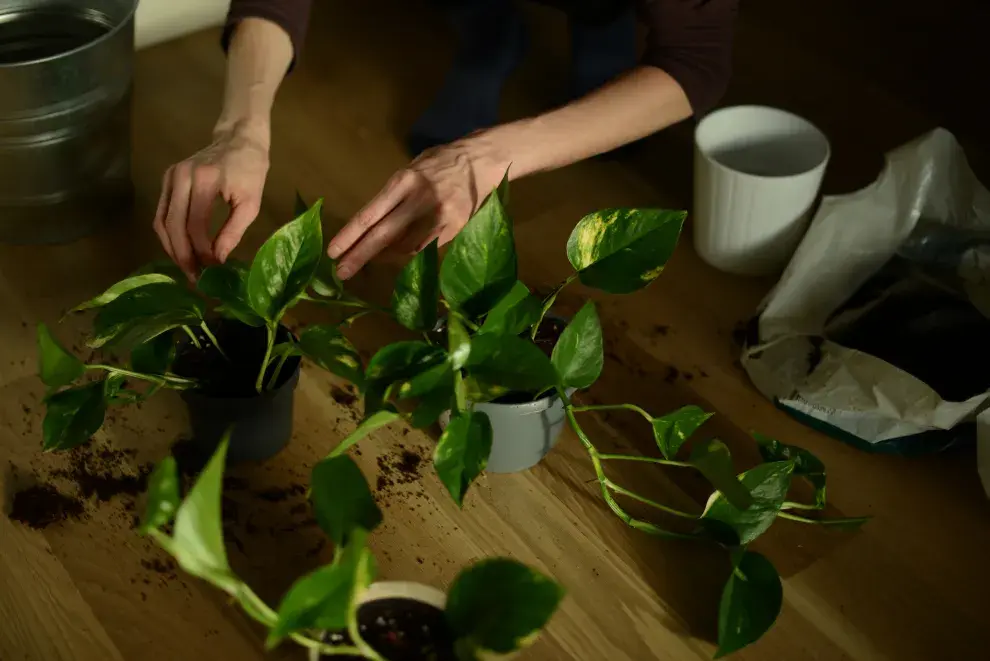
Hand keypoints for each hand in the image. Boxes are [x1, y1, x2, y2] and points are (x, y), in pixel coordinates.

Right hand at [152, 121, 270, 280]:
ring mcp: (170, 177)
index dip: (201, 250)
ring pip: (161, 221)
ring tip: (188, 268)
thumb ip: (234, 231)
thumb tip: (218, 259)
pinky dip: (168, 235)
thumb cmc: (251, 171)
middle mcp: (181, 177)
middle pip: (172, 225)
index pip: (195, 224)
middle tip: (195, 278)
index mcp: (204, 180)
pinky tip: (181, 250)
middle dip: (183, 255)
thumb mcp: (251, 203)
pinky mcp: (167, 179)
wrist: (238, 140)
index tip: (212, 269)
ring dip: (172, 249)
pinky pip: (161, 213)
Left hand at [328, 135, 509, 279]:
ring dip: (384, 256)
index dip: (350, 236)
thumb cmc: (441, 162)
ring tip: (369, 258)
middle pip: (383, 235)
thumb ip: (394, 196)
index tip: (333, 252)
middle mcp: (419, 200)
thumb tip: (374, 227)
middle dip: (360, 255)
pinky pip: (425, 248)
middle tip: (341, 272)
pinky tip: (398, 253)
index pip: (370, 215)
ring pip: (405, 247)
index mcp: (404, 181)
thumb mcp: (412, 170)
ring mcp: (439, 217)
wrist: (483, 160)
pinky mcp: (454, 228)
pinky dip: (409, 253)